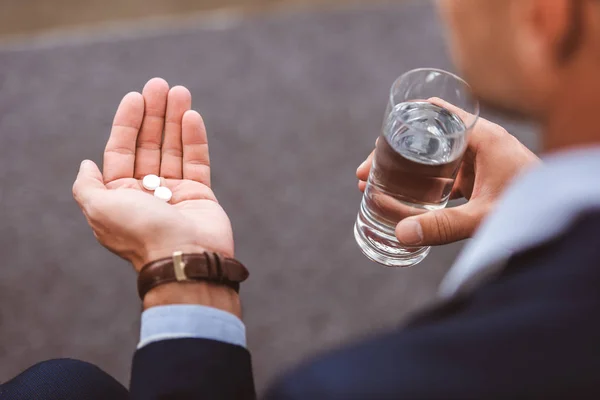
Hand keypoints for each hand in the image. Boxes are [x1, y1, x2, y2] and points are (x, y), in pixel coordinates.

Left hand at [73, 78, 233, 271]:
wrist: (184, 258)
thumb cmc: (141, 234)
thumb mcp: (100, 209)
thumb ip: (88, 185)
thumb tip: (86, 163)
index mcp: (121, 196)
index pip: (121, 151)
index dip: (127, 123)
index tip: (136, 97)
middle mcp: (147, 193)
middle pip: (149, 145)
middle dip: (154, 115)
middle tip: (160, 85)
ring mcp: (175, 193)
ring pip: (174, 149)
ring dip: (176, 120)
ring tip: (180, 92)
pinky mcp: (200, 195)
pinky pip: (197, 162)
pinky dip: (194, 140)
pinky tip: (192, 117)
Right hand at [356, 99, 539, 245]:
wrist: (560, 216)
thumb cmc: (530, 208)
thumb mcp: (482, 216)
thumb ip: (444, 226)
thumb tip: (402, 234)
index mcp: (481, 138)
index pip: (438, 115)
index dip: (407, 121)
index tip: (380, 134)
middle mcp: (478, 144)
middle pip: (427, 139)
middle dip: (394, 154)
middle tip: (366, 172)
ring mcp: (478, 163)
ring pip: (432, 158)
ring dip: (405, 169)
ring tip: (375, 184)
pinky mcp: (478, 180)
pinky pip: (442, 176)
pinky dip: (421, 183)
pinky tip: (404, 197)